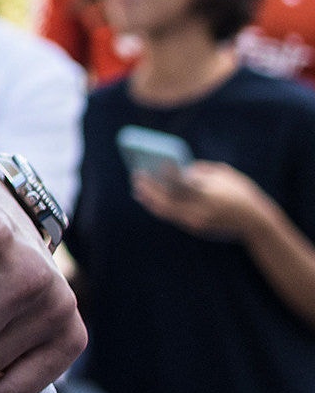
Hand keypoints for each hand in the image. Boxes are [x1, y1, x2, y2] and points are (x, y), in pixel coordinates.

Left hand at [133, 161, 268, 241]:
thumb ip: (200, 170)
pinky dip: (160, 207)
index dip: (161, 175)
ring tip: (138, 188)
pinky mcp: (196, 227)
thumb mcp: (223, 174)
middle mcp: (201, 210)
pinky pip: (173, 216)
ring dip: (150, 200)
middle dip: (148, 188)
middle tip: (136, 175)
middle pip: (166, 200)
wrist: (256, 221)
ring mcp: (198, 221)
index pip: (179, 184)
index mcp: (209, 194)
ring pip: (166, 212)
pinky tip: (151, 199)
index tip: (148, 165)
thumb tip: (180, 168)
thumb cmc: (240, 191)